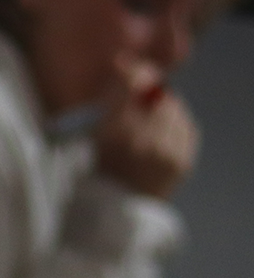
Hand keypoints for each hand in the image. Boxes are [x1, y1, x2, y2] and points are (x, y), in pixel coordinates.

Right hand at [95, 67, 198, 199]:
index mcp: (111, 134)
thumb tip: (130, 68)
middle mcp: (142, 141)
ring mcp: (165, 153)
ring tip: (148, 121)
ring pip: (173, 108)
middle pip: (156, 94)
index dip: (131, 71)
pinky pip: (186, 126)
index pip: (130, 85)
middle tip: (140, 95)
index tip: (127, 67)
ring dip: (162, 108)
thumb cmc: (97, 170)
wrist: (115, 210)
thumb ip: (111, 102)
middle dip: (148, 90)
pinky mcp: (182, 161)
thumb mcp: (92, 135)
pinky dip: (175, 123)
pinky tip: (162, 133)